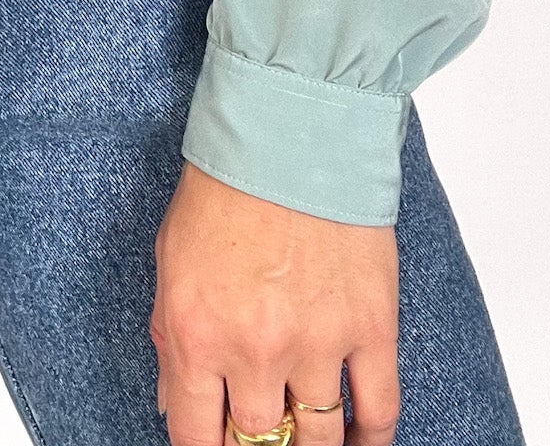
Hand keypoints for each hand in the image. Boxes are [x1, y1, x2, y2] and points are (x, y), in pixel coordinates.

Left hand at [151, 162, 399, 445]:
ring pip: (318, 438)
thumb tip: (174, 403)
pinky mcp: (371, 329)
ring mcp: (318, 344)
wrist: (288, 134)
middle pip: (259, 442)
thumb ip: (170, 337)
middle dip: (254, 443)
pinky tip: (356, 440)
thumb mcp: (170, 260)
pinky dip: (370, 439)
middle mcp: (256, 351)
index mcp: (197, 333)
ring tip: (302, 436)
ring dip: (308, 444)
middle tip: (257, 428)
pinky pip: (378, 411)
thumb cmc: (224, 188)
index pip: (195, 435)